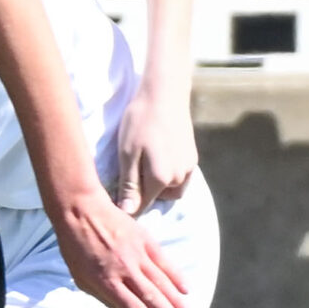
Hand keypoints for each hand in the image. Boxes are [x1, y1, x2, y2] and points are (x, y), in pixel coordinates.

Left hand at [49, 186, 190, 307]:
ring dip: (177, 301)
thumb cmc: (75, 247)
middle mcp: (124, 271)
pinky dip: (177, 276)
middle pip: (152, 299)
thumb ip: (105, 298)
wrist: (80, 210)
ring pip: (162, 282)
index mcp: (106, 282)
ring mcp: (136, 255)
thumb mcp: (81, 278)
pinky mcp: (145, 240)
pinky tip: (186, 289)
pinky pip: (164, 262)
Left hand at [111, 84, 196, 216]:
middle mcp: (179, 178)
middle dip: (143, 194)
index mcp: (161, 179)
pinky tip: (156, 160)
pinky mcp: (193, 159)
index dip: (127, 204)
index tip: (115, 198)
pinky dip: (168, 177)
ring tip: (142, 166)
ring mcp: (189, 169)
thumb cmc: (140, 122)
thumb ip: (129, 184)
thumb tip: (128, 212)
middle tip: (128, 174)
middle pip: (157, 199)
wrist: (164, 95)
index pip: (142, 205)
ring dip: (157, 187)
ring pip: (171, 191)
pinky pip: (180, 179)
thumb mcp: (127, 154)